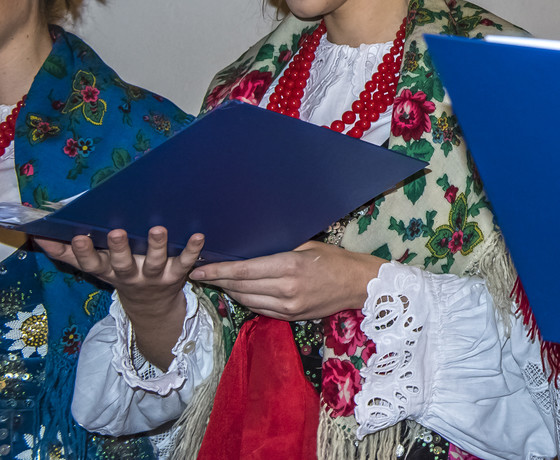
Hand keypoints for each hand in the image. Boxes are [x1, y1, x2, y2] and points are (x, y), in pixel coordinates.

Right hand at [37, 227, 203, 306]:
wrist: (152, 306)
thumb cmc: (120, 275)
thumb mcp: (95, 267)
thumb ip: (68, 253)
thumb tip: (39, 236)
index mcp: (108, 271)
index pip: (92, 264)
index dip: (83, 252)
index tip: (77, 236)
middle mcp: (131, 275)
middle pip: (123, 264)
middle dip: (118, 249)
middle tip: (115, 232)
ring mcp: (155, 276)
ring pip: (156, 262)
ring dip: (157, 246)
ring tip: (158, 229)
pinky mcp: (178, 274)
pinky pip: (186, 261)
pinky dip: (193, 250)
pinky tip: (199, 236)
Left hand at [190, 241, 384, 320]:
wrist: (358, 284)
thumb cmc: (335, 259)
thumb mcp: (308, 246)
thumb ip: (280, 250)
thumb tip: (252, 250)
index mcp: (289, 266)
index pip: (243, 271)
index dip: (218, 271)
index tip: (199, 269)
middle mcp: (286, 289)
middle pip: (241, 287)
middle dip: (218, 280)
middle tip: (201, 274)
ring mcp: (288, 306)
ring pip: (247, 300)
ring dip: (230, 291)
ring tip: (217, 282)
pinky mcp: (291, 317)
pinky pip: (260, 309)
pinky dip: (246, 300)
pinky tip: (239, 293)